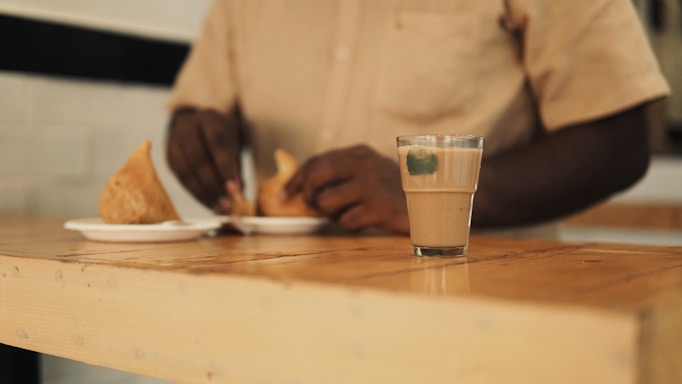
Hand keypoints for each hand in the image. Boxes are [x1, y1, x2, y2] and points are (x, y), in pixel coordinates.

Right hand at [166, 108, 242, 212]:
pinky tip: (209, 203)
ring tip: (219, 207)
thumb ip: (235, 167)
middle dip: (213, 184)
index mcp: (208, 118)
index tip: (235, 190)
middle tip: (227, 203)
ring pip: (186, 170)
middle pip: (198, 157)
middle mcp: (188, 127)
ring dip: (203, 192)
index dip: (225, 168)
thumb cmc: (221, 138)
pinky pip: (181, 178)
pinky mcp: (169, 157)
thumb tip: (237, 194)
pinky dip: (196, 193)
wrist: (198, 126)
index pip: (216, 142)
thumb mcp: (233, 144)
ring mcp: (174, 141)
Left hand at [285, 145, 408, 232]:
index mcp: (358, 153)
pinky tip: (364, 220)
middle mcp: (364, 165)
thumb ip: (340, 173)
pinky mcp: (379, 208)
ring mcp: (371, 186)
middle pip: (315, 178)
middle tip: (314, 206)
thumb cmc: (392, 190)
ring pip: (326, 202)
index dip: (295, 180)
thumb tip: (300, 187)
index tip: (283, 196)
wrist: (431, 202)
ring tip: (346, 212)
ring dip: (330, 213)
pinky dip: (349, 225)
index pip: (316, 161)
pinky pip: (346, 222)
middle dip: (307, 195)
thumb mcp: (368, 171)